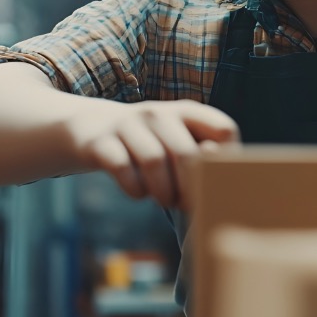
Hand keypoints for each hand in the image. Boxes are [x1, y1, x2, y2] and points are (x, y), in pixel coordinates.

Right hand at [68, 100, 239, 209]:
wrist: (90, 127)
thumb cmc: (148, 144)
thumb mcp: (177, 141)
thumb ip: (202, 158)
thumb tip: (224, 186)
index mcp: (187, 112)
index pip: (224, 130)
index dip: (226, 162)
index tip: (215, 182)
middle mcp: (159, 113)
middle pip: (186, 153)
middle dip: (189, 188)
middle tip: (185, 204)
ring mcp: (127, 124)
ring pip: (154, 162)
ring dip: (163, 192)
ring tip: (164, 200)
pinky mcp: (101, 142)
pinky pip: (123, 169)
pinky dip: (135, 189)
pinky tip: (138, 192)